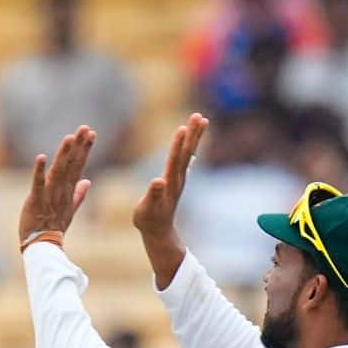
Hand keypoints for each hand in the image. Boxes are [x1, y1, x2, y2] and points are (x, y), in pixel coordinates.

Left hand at [18, 126, 96, 240]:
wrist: (43, 245)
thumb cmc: (54, 228)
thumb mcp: (70, 210)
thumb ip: (78, 194)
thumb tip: (87, 181)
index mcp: (68, 191)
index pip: (78, 166)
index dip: (84, 149)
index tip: (91, 133)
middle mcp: (61, 191)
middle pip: (72, 165)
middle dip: (79, 146)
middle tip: (85, 128)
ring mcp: (49, 195)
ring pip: (58, 171)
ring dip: (64, 154)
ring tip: (69, 138)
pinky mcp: (35, 201)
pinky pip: (38, 184)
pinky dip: (39, 171)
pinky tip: (41, 157)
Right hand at [133, 113, 205, 238]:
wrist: (159, 232)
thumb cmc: (149, 220)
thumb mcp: (147, 209)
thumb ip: (154, 195)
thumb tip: (158, 181)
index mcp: (169, 183)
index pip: (175, 160)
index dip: (178, 144)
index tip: (183, 127)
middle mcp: (178, 178)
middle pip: (186, 152)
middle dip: (193, 134)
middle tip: (198, 115)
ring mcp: (179, 179)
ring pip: (188, 153)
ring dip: (194, 137)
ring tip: (201, 120)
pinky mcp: (176, 181)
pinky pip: (184, 159)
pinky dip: (189, 148)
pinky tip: (192, 143)